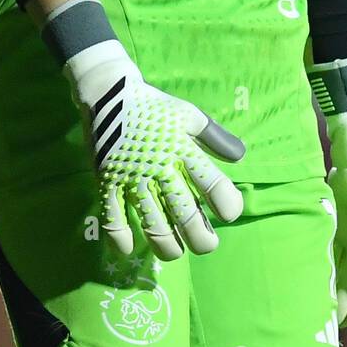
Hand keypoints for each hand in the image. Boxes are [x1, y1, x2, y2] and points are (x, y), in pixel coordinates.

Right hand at [66, 40, 245, 261]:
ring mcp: (131, 178)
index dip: (228, 205)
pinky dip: (122, 240)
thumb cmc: (155, 107)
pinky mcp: (106, 183)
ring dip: (167, 247)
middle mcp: (159, 168)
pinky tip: (131, 248)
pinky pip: (113, 221)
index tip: (229, 213)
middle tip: (207, 244)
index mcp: (183, 149)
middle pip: (185, 215)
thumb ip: (216, 137)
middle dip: (201, 239)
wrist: (109, 94)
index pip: (214, 186)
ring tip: (176, 252)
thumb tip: (240, 157)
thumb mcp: (189, 115)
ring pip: (153, 225)